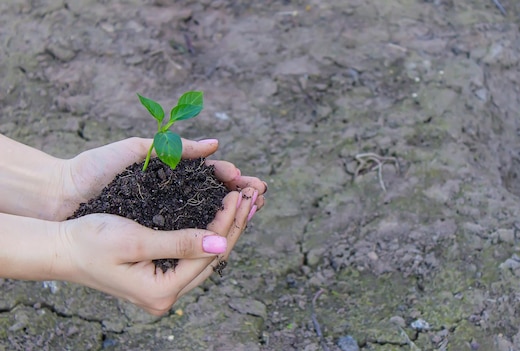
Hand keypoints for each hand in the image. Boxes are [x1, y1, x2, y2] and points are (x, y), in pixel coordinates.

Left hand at [52, 137, 265, 219]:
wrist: (62, 195)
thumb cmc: (95, 169)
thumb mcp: (138, 151)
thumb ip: (177, 148)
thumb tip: (215, 145)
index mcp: (172, 174)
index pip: (210, 176)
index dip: (232, 178)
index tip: (249, 180)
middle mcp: (173, 197)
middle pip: (215, 197)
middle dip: (240, 195)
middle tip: (261, 195)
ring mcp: (165, 217)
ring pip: (206, 217)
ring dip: (232, 214)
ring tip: (254, 209)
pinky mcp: (155, 236)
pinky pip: (187, 235)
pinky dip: (209, 233)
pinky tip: (227, 232)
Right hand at [55, 187, 257, 315]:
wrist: (59, 248)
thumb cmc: (89, 240)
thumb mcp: (135, 240)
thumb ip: (180, 243)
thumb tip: (220, 244)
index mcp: (162, 291)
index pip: (208, 254)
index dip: (228, 222)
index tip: (240, 193)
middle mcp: (167, 294)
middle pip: (214, 256)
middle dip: (236, 223)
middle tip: (255, 194)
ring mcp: (165, 286)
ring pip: (207, 253)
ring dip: (228, 225)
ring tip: (248, 200)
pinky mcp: (161, 274)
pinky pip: (195, 251)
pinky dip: (211, 229)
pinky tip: (225, 212)